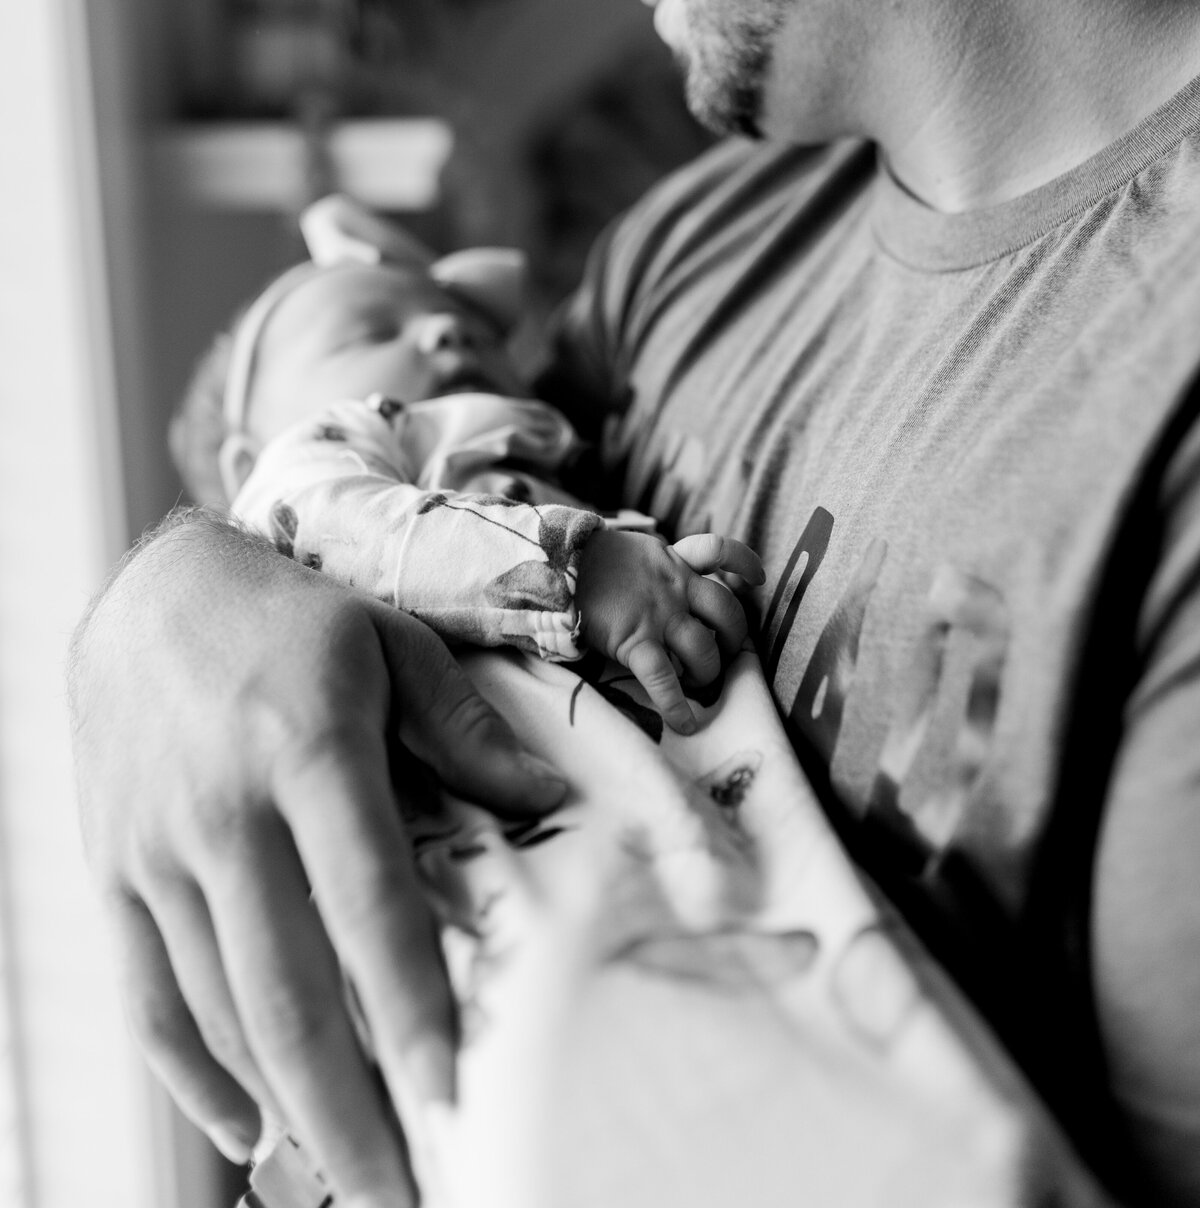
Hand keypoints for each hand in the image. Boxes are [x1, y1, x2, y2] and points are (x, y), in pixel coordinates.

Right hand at [69, 511, 565, 1207]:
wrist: (151, 592)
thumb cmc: (295, 620)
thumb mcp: (391, 643)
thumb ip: (464, 730)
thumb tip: (546, 805)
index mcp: (308, 749)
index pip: (367, 902)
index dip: (411, 1006)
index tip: (451, 1097)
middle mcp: (224, 811)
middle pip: (284, 991)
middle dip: (346, 1110)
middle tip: (401, 1194)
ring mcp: (156, 850)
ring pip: (217, 1011)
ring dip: (284, 1108)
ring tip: (352, 1175)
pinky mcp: (114, 873)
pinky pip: (148, 998)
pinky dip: (193, 1077)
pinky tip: (250, 1130)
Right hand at [574, 529, 760, 733]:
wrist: (557, 563)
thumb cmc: (589, 562)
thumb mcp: (634, 551)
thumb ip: (660, 564)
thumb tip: (676, 576)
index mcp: (673, 560)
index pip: (718, 551)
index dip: (744, 564)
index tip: (757, 578)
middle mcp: (675, 586)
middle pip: (727, 613)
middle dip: (733, 640)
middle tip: (723, 654)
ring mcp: (658, 614)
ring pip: (703, 650)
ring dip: (708, 674)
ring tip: (699, 686)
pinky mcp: (635, 640)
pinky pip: (664, 679)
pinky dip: (676, 705)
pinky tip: (684, 723)